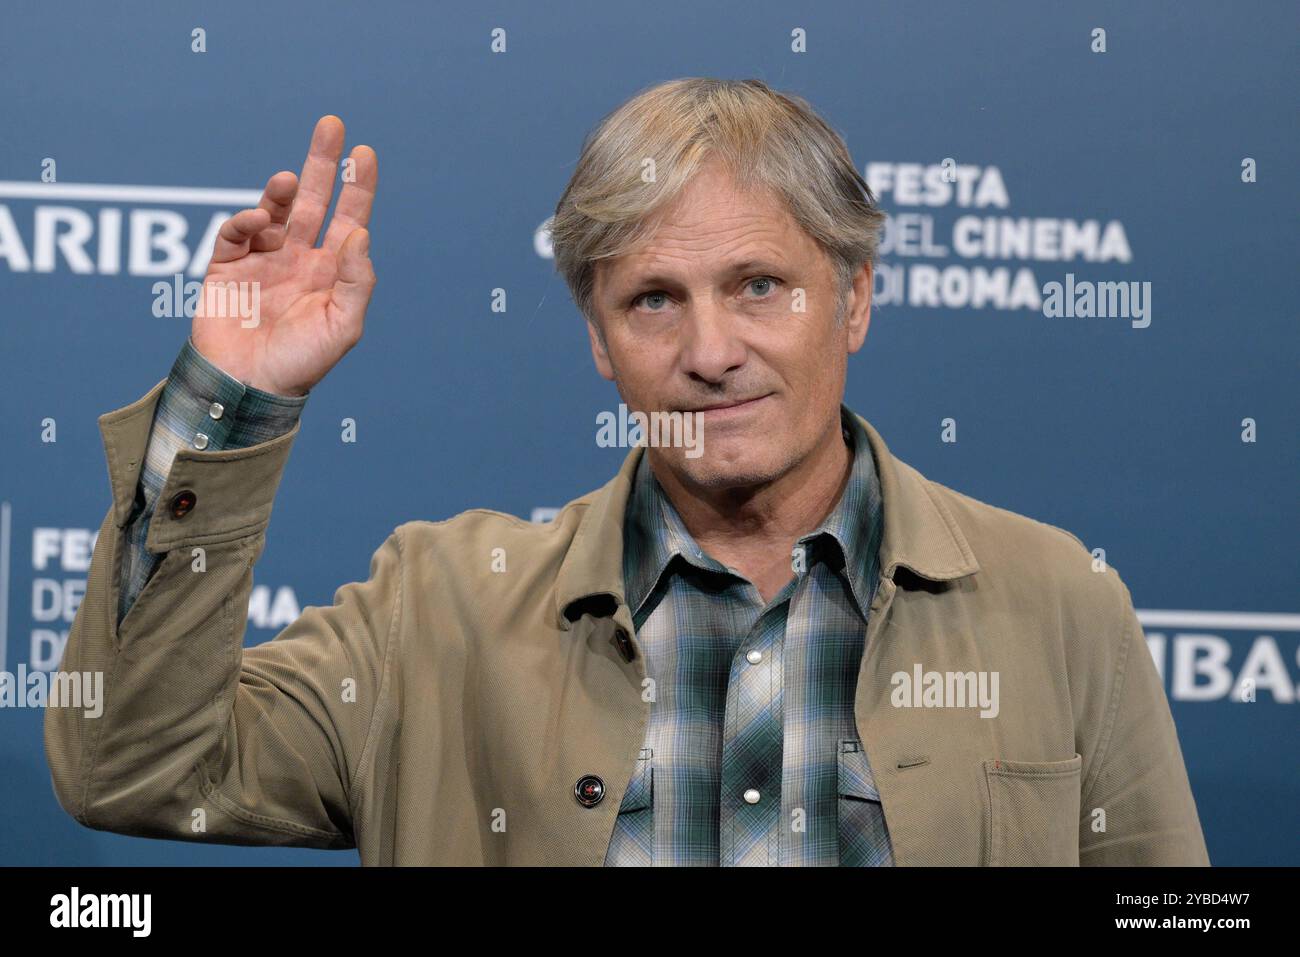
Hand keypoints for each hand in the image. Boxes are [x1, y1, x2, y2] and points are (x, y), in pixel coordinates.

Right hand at [190, 115, 376, 396]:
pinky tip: (259, 221)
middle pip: (313, 201)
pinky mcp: (227, 267)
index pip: (348, 219)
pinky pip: (237, 233)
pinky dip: (246, 221)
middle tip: (332, 125)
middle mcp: (299, 259)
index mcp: (331, 271)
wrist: (248, 389)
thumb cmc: (302, 363)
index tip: (365, 152)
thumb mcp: (343, 326)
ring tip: (288, 181)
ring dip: (282, 192)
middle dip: (323, 164)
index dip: (358, 187)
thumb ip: (356, 281)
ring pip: (275, 211)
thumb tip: (359, 232)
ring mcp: (263, 260)